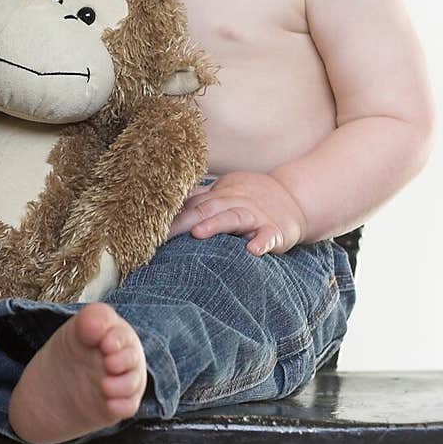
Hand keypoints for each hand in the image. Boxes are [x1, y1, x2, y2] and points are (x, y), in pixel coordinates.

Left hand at [165, 171, 307, 255]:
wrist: (295, 198)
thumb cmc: (251, 199)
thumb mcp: (225, 193)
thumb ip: (199, 199)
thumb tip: (167, 205)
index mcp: (221, 196)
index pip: (192, 205)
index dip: (171, 215)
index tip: (148, 228)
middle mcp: (235, 203)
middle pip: (206, 209)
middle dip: (184, 221)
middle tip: (163, 234)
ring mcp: (256, 216)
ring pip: (234, 218)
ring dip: (216, 225)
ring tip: (199, 234)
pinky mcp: (276, 231)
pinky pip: (268, 236)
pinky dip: (261, 242)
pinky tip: (252, 250)